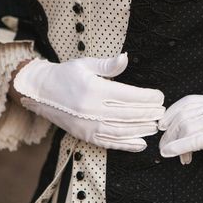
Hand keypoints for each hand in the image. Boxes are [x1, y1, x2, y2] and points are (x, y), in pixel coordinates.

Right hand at [14, 53, 164, 151]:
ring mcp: (88, 125)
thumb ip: (107, 65)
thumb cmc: (65, 75)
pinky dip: (127, 145)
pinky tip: (141, 144)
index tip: (160, 96)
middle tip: (163, 112)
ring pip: (121, 130)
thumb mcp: (84, 64)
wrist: (40, 93)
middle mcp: (91, 109)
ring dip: (141, 129)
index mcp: (93, 89)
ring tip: (156, 127)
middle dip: (148, 114)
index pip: (127, 95)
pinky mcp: (85, 136)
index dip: (147, 97)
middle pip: (128, 114)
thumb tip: (126, 58)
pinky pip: (109, 143)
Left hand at [158, 95, 202, 167]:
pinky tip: (171, 153)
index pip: (188, 102)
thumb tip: (199, 130)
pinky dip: (179, 146)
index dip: (172, 112)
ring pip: (185, 128)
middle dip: (169, 131)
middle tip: (163, 145)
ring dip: (172, 141)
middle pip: (183, 116)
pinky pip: (194, 140)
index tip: (163, 123)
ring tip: (168, 153)